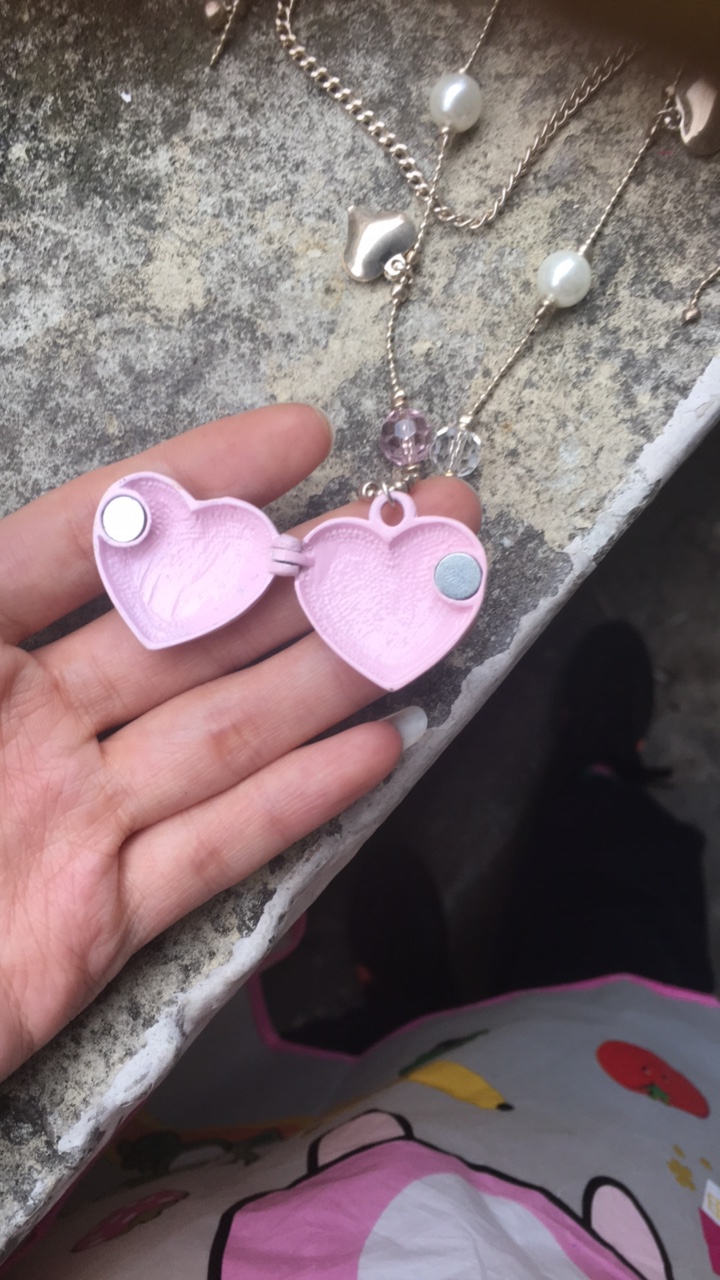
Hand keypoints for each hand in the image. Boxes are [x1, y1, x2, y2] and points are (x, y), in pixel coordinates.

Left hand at [0, 404, 479, 1080]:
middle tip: (417, 517)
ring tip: (430, 615)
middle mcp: (29, 721)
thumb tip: (78, 521)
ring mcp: (72, 820)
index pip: (99, 538)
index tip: (305, 439)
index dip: (203, 483)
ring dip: (336, 674)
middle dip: (312, 572)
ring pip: (228, 731)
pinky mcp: (97, 923)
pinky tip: (380, 747)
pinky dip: (300, 802)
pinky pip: (216, 850)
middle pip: (194, 633)